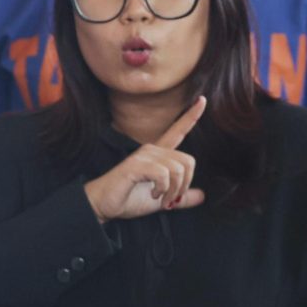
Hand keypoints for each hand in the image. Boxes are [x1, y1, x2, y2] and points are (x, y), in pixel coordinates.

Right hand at [82, 97, 208, 221]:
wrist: (103, 206)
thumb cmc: (128, 199)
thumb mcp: (161, 200)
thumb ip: (180, 197)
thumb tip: (201, 196)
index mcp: (158, 155)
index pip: (177, 132)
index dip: (191, 117)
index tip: (203, 100)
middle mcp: (151, 150)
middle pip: (188, 161)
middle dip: (184, 185)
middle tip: (171, 200)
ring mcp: (143, 156)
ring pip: (178, 169)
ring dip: (173, 191)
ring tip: (160, 199)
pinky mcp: (136, 165)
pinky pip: (164, 174)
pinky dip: (163, 189)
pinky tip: (153, 194)